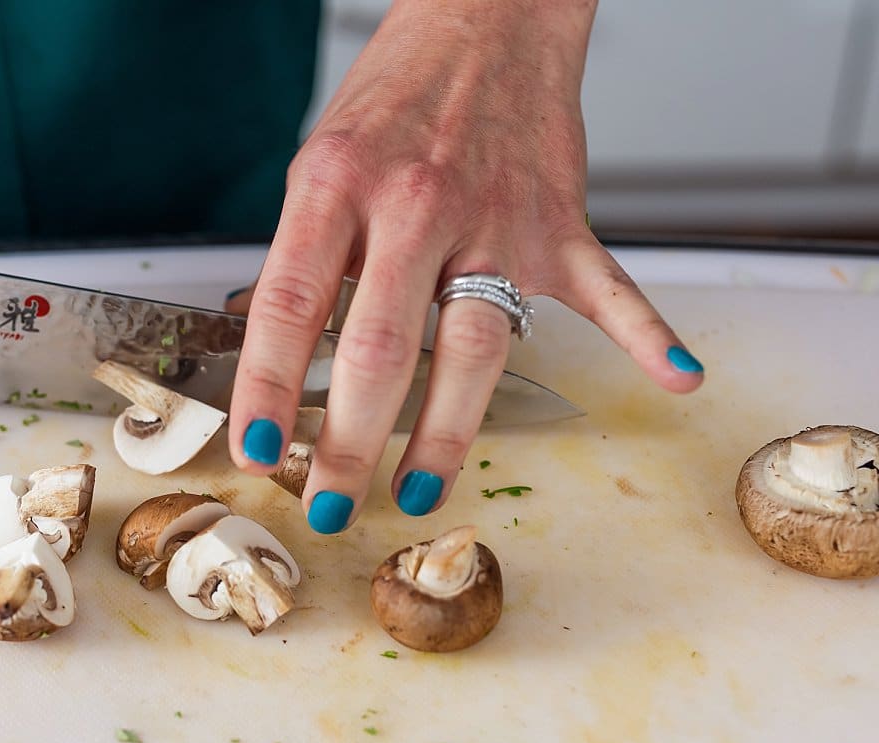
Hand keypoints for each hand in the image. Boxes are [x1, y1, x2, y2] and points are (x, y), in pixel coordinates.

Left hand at [227, 0, 703, 532]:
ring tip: (418, 490)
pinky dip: (650, 334)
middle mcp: (418, 204)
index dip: (267, 387)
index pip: (291, 305)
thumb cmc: (396, 94)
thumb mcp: (321, 163)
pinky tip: (677, 376)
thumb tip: (266, 340)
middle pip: (383, 346)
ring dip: (445, 433)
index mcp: (340, 185)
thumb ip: (305, 256)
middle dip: (349, 441)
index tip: (256, 449)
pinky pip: (610, 288)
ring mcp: (497, 220)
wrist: (486, 16)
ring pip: (475, 348)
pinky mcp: (560, 225)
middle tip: (329, 503)